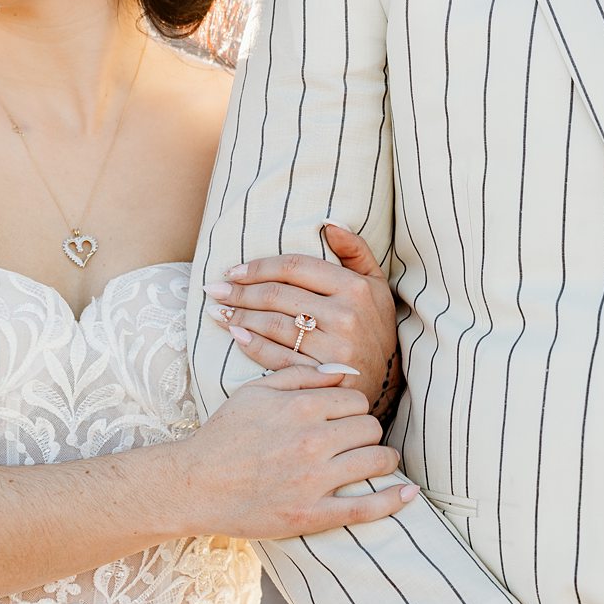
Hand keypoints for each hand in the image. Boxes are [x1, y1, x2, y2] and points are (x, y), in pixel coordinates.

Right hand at [180, 364, 416, 539]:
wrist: (194, 484)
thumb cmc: (223, 435)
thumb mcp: (255, 392)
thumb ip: (301, 376)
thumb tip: (344, 371)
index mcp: (300, 407)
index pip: (356, 400)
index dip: (353, 409)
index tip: (344, 419)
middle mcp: (313, 440)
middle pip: (371, 427)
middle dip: (367, 432)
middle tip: (357, 440)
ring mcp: (315, 480)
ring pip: (376, 460)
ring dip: (382, 460)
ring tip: (376, 461)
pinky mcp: (312, 514)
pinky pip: (366, 507)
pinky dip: (393, 500)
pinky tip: (409, 494)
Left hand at [206, 222, 397, 408]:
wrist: (389, 380)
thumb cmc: (375, 327)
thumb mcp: (376, 285)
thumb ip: (355, 251)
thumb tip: (328, 222)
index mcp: (355, 288)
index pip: (294, 267)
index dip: (258, 267)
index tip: (233, 271)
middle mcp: (345, 316)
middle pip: (278, 296)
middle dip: (239, 291)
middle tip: (214, 290)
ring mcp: (334, 348)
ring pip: (273, 325)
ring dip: (239, 316)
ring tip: (218, 311)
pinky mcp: (322, 375)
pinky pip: (278, 356)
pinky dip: (252, 345)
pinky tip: (236, 334)